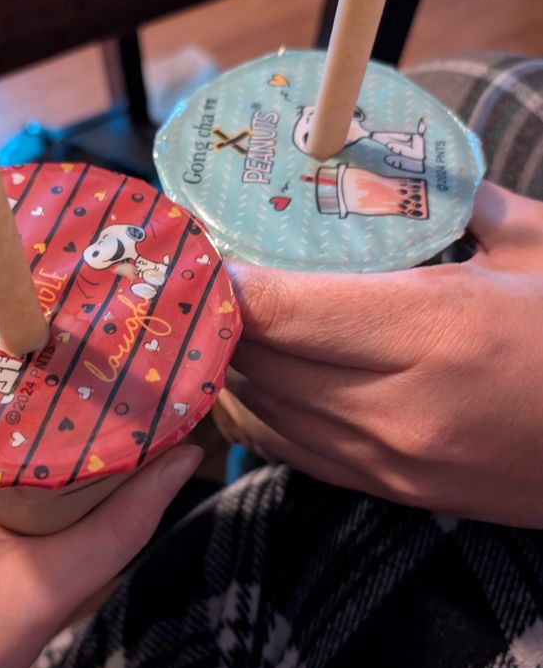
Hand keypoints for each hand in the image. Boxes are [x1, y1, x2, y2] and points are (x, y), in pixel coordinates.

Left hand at [223, 181, 542, 524]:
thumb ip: (464, 206)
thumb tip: (402, 174)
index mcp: (436, 330)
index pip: (282, 308)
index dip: (227, 281)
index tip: (202, 251)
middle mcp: (397, 406)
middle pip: (258, 362)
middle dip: (221, 320)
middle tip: (206, 279)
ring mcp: (391, 462)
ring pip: (262, 413)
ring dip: (232, 367)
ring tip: (227, 324)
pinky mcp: (394, 493)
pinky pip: (292, 452)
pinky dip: (258, 414)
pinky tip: (260, 379)